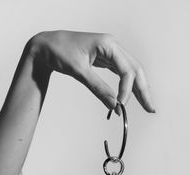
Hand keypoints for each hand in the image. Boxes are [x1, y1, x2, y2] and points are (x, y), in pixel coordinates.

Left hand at [29, 30, 155, 113]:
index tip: (120, 106)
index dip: (126, 90)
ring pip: (130, 72)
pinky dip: (125, 85)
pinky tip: (129, 95)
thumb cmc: (59, 51)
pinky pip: (120, 73)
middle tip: (150, 108)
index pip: (127, 70)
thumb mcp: (78, 70)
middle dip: (143, 90)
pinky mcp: (105, 59)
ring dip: (138, 89)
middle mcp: (113, 47)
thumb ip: (97, 88)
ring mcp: (110, 53)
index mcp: (109, 44)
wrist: (46, 46)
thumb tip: (113, 105)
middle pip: (135, 70)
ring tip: (146, 104)